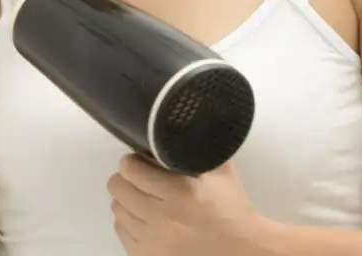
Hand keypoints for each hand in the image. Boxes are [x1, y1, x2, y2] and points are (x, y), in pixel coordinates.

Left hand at [108, 155, 270, 255]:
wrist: (244, 253)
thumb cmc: (233, 211)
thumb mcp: (222, 173)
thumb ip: (203, 147)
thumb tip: (191, 118)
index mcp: (180, 194)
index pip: (131, 169)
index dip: (133, 161)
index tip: (140, 161)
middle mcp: (163, 219)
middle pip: (118, 188)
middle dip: (127, 179)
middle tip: (140, 179)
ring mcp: (153, 243)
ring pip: (117, 210)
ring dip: (127, 201)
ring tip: (144, 199)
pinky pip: (121, 232)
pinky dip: (129, 223)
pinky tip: (146, 219)